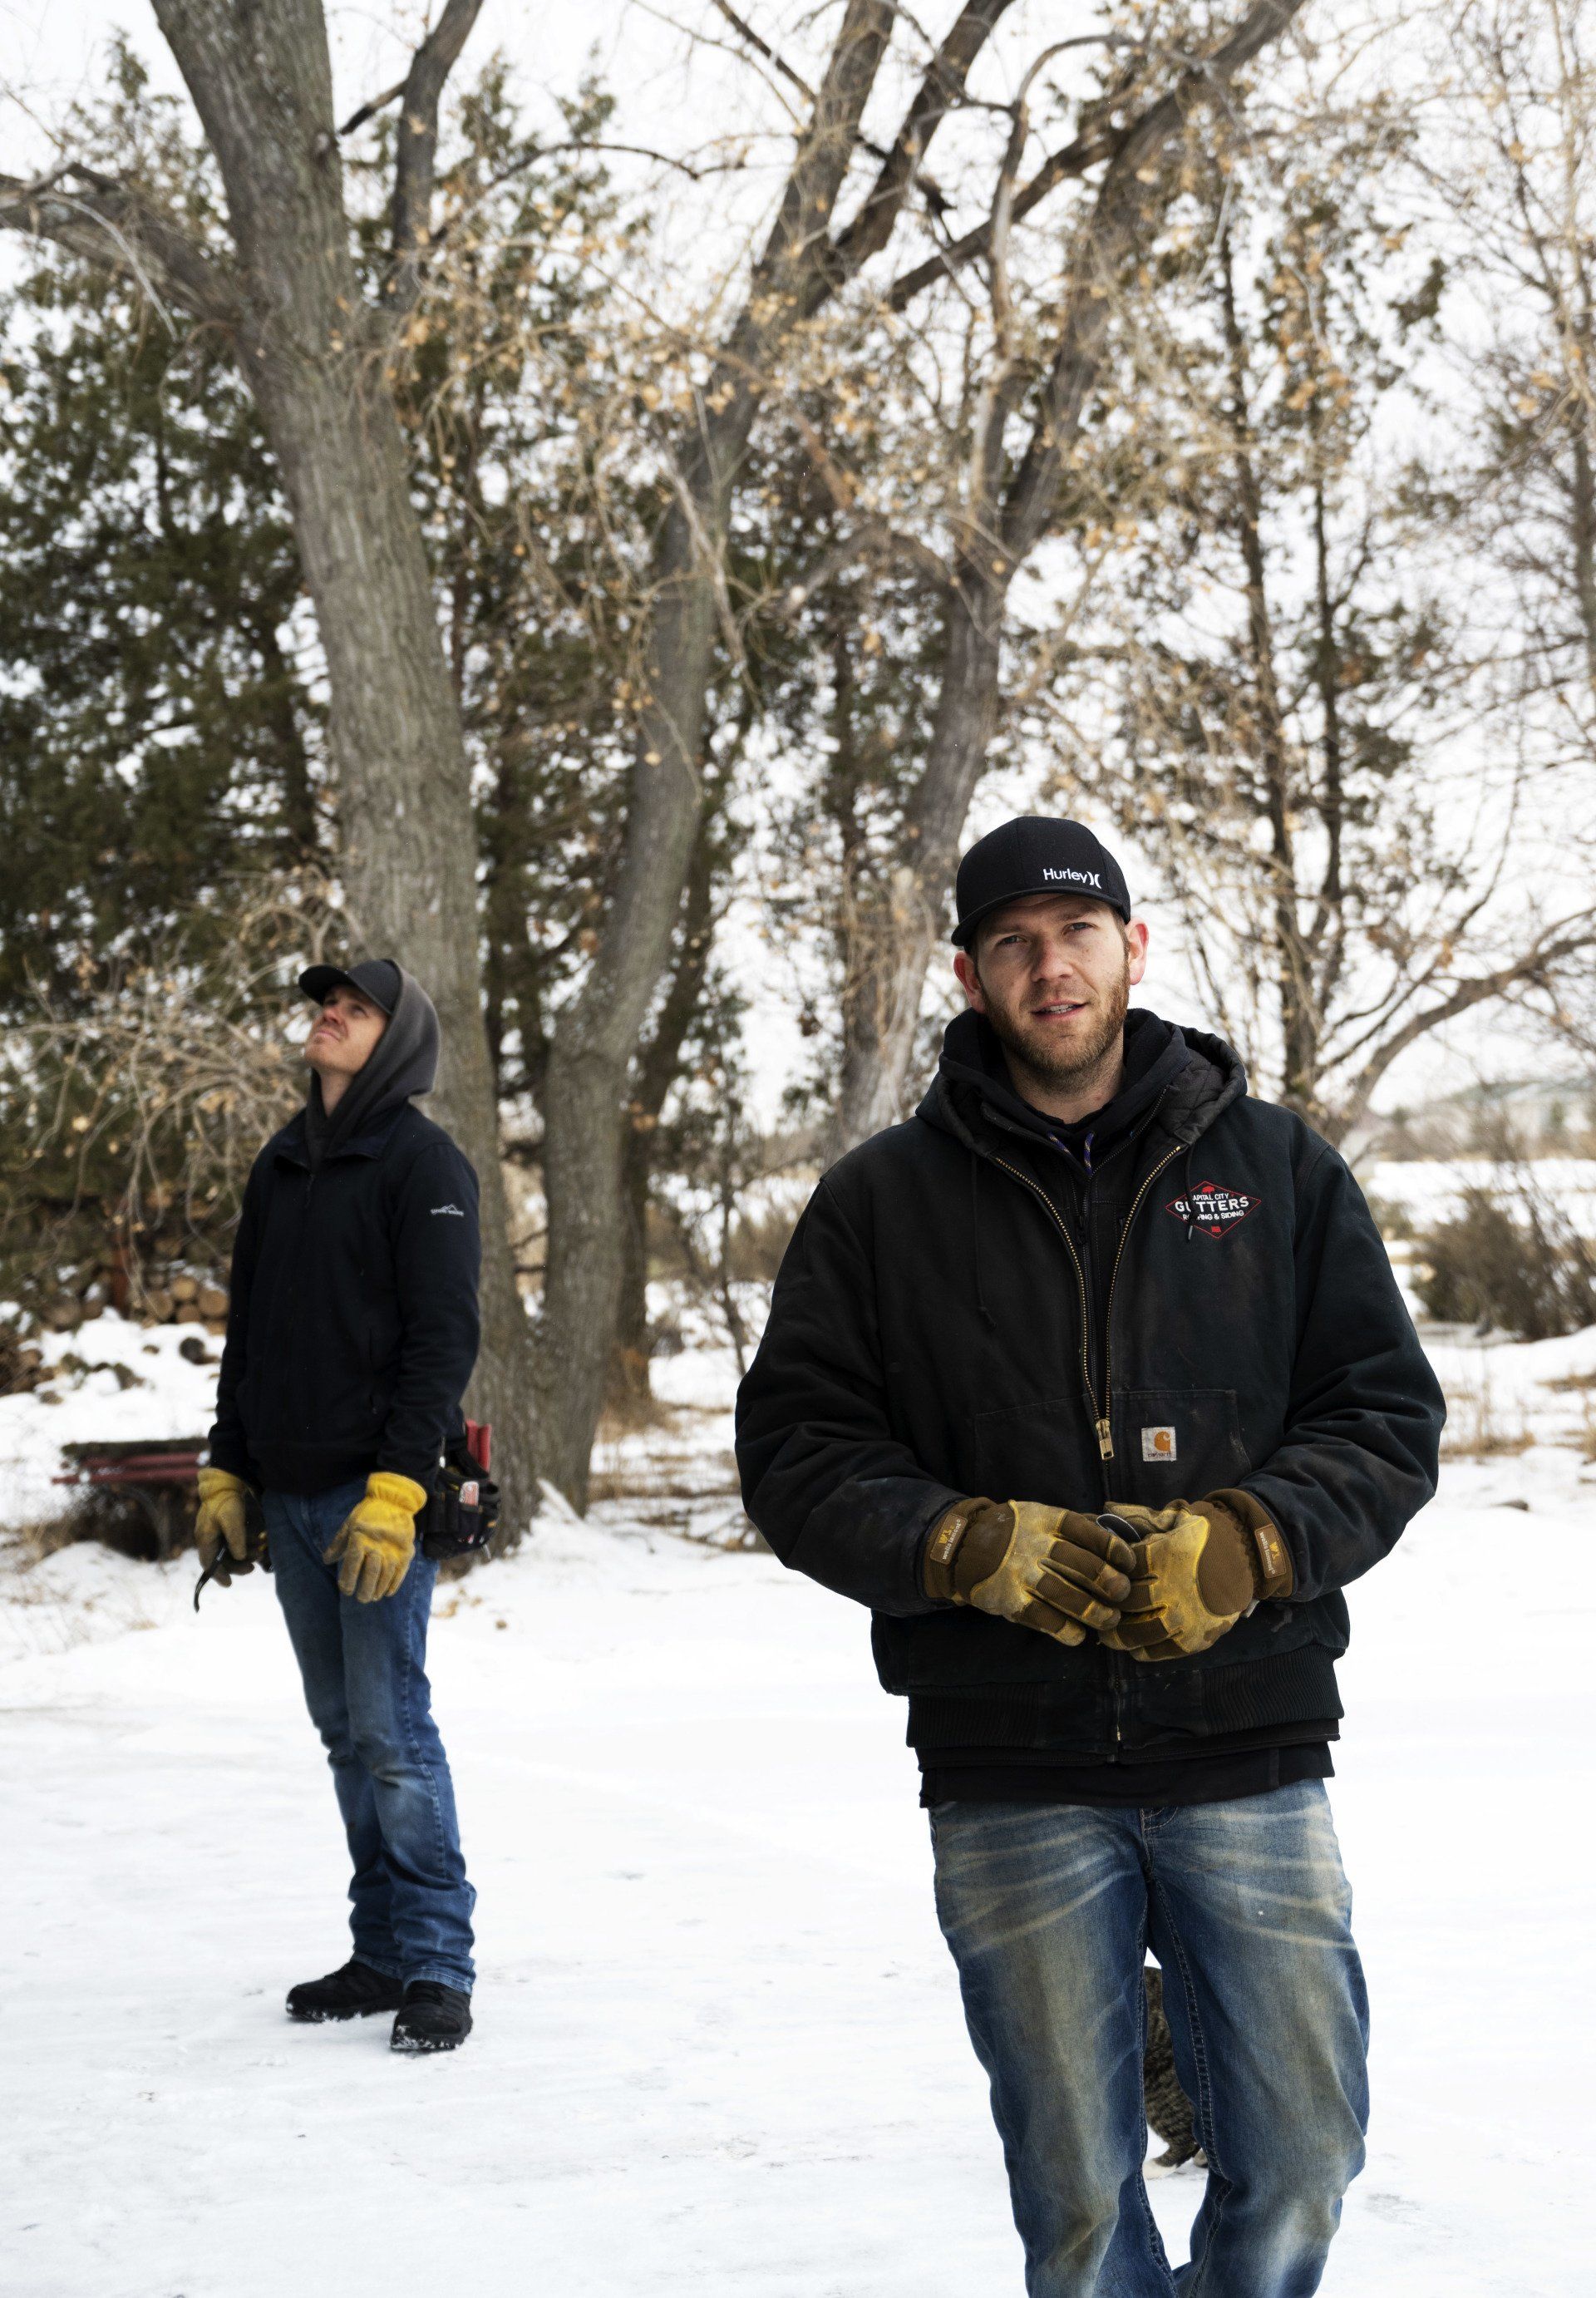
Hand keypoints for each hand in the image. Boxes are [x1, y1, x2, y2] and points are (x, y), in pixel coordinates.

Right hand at [195, 1467, 255, 1583]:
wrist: (226, 1482)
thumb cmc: (226, 1501)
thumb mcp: (232, 1520)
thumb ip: (235, 1539)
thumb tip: (239, 1557)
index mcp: (205, 1538)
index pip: (208, 1563)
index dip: (218, 1575)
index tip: (229, 1584)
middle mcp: (208, 1537)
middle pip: (221, 1559)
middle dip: (237, 1565)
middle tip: (253, 1568)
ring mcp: (216, 1532)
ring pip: (230, 1551)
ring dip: (245, 1554)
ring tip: (260, 1553)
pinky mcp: (224, 1527)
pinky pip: (234, 1542)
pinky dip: (246, 1544)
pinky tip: (259, 1542)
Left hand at [323, 1472, 427, 1602]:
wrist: (395, 1500)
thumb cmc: (368, 1514)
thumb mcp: (349, 1525)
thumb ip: (338, 1544)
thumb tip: (326, 1561)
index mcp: (360, 1539)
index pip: (352, 1565)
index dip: (348, 1580)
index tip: (346, 1590)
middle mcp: (377, 1546)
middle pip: (371, 1574)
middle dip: (365, 1590)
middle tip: (361, 1599)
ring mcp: (394, 1550)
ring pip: (386, 1575)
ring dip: (379, 1589)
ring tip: (373, 1597)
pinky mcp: (406, 1552)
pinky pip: (400, 1573)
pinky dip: (394, 1584)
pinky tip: (387, 1592)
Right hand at [923, 1498, 1135, 1646]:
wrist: (963, 1547)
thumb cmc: (1014, 1531)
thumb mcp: (1039, 1515)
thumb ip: (1074, 1525)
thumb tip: (1117, 1534)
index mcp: (1045, 1520)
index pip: (1086, 1531)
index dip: (1113, 1548)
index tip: (1128, 1562)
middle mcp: (1034, 1545)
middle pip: (1081, 1564)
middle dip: (1108, 1582)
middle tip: (1123, 1593)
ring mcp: (1021, 1573)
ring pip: (1065, 1594)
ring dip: (1093, 1611)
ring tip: (1109, 1619)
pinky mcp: (1011, 1599)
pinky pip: (1043, 1618)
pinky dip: (1065, 1630)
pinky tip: (1079, 1635)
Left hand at [1099, 1491, 1291, 1661]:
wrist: (1247, 1558)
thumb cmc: (1205, 1537)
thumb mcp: (1175, 1519)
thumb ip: (1139, 1516)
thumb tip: (1106, 1510)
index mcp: (1165, 1556)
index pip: (1124, 1570)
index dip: (1107, 1574)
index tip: (1100, 1578)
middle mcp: (1174, 1588)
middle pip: (1128, 1601)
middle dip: (1110, 1604)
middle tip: (1097, 1607)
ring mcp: (1186, 1616)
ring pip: (1141, 1631)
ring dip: (1119, 1635)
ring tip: (1108, 1635)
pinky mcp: (1196, 1638)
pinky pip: (1163, 1651)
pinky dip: (1144, 1652)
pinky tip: (1134, 1648)